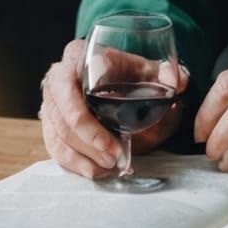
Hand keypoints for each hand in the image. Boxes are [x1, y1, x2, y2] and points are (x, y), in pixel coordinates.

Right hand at [39, 37, 189, 178]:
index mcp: (77, 56)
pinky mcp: (50, 124)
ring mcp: (50, 103)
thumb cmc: (126, 70)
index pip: (72, 87)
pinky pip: (55, 148)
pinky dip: (75, 164)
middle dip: (90, 144)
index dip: (90, 121)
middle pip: (63, 118)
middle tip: (115, 159)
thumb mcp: (145, 66)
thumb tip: (176, 82)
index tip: (115, 143)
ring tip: (109, 168)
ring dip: (83, 158)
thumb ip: (165, 72)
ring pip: (58, 136)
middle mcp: (57, 78)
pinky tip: (96, 171)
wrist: (110, 73)